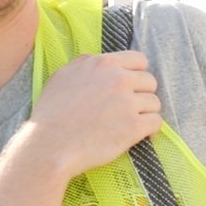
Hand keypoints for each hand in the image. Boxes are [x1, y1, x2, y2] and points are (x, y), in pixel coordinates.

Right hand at [25, 51, 161, 176]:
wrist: (49, 145)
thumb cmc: (51, 113)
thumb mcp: (63, 76)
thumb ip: (85, 63)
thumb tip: (99, 60)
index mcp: (103, 64)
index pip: (139, 60)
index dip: (137, 74)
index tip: (132, 86)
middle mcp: (119, 79)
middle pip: (150, 81)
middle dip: (142, 94)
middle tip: (131, 108)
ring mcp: (128, 102)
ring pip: (155, 103)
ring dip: (146, 113)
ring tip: (133, 123)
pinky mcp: (134, 126)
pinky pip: (157, 122)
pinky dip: (152, 130)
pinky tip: (143, 135)